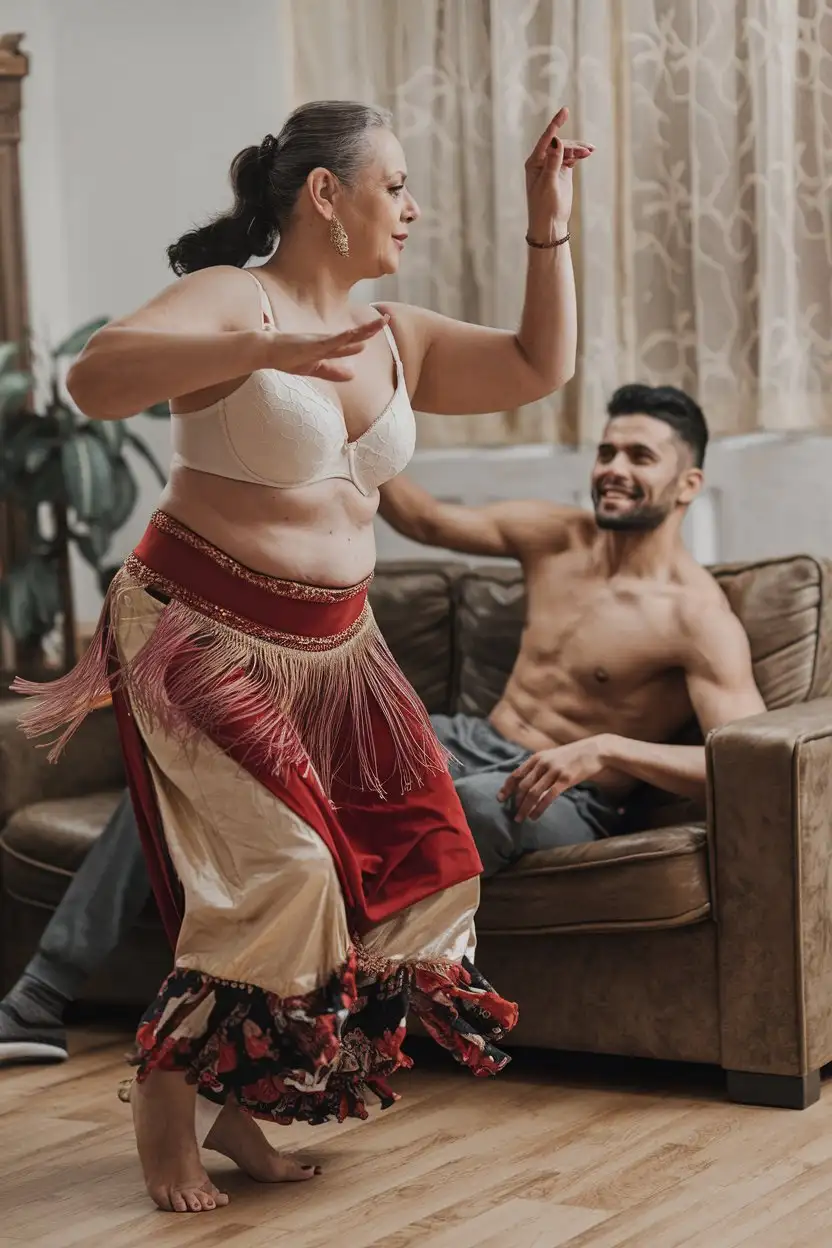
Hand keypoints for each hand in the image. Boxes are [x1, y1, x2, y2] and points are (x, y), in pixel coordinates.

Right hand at [260, 314, 387, 381]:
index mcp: (327, 345)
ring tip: (380, 323)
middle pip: (352, 335)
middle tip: (386, 319)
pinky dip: (344, 338)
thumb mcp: (314, 368)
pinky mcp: (311, 344)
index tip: (381, 324)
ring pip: (346, 336)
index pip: (350, 340)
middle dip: (370, 328)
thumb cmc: (285, 357)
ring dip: (363, 330)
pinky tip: (355, 335)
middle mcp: (326, 341)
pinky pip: (331, 341)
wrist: (265, 350)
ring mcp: (319, 341)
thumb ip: (333, 371)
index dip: (366, 333)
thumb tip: (353, 374)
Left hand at [497, 735, 609, 821]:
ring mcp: (554, 771)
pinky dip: (539, 808)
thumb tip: (527, 783)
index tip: (500, 799)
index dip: (507, 787)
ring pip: (533, 793)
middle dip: (516, 802)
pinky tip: (534, 816)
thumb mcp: (552, 756)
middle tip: (513, 814)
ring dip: (525, 807)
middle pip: (523, 786)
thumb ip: (540, 767)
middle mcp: (543, 763)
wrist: (594, 750)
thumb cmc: (573, 755)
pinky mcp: (565, 779)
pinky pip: (548, 797)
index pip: (516, 774)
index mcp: (537, 757)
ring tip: (521, 818)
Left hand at [525, 106, 592, 240]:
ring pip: (567, 150)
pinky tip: (587, 154)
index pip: (546, 139)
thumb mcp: (549, 184)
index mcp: (534, 162)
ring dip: (578, 150)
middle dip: (573, 145)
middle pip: (560, 144)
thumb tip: (557, 141)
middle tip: (586, 152)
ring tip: (589, 152)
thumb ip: (553, 162)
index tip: (565, 110)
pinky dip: (579, 154)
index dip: (555, 124)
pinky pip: (571, 156)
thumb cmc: (544, 207)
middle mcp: (542, 161)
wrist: (550, 224)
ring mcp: (552, 165)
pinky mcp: (561, 171)